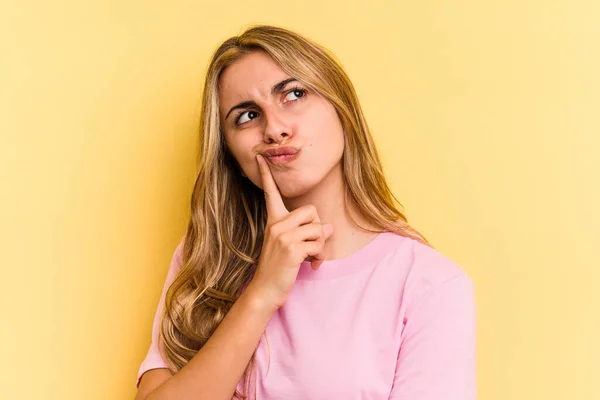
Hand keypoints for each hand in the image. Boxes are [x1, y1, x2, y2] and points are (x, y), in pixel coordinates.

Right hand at [247, 154, 333, 308]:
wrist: (266, 290)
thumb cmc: (279, 268)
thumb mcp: (291, 246)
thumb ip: (308, 233)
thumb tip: (328, 228)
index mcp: (273, 220)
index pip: (270, 193)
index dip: (265, 175)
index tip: (260, 157)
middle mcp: (276, 224)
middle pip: (311, 211)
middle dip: (318, 229)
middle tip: (312, 247)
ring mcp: (282, 236)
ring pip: (318, 229)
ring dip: (321, 247)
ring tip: (312, 258)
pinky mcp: (291, 248)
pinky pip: (318, 244)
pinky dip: (319, 256)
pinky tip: (310, 265)